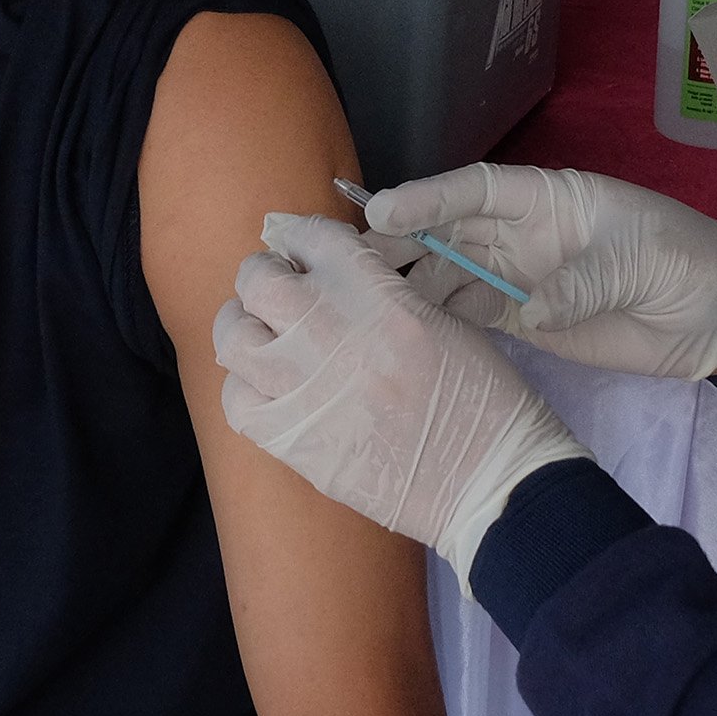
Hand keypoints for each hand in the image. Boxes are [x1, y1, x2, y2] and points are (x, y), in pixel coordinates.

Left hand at [216, 215, 587, 568]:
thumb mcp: (442, 317)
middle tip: (282, 295)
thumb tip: (334, 278)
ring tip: (266, 338)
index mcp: (372, 291)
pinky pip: (235, 399)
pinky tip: (271, 391)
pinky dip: (246, 387)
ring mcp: (298, 384)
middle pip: (256, 278)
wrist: (485, 479)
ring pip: (231, 335)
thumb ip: (382, 291)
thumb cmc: (480, 396)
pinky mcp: (287, 437)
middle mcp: (325, 328)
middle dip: (266, 278)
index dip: (300, 239)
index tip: (300, 252)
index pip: (308, 236)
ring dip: (245, 328)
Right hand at [363, 163, 716, 379]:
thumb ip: (581, 281)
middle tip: (346, 257)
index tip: (381, 209)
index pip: (476, 190)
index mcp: (549, 200)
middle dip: (399, 240)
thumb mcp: (638, 260)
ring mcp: (522, 278)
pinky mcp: (527, 322)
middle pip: (448, 231)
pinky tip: (403, 329)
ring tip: (360, 298)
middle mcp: (524, 235)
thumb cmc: (685, 262)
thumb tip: (530, 308)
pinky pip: (472, 316)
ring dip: (410, 283)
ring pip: (450, 275)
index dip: (427, 198)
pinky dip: (439, 321)